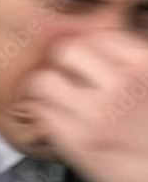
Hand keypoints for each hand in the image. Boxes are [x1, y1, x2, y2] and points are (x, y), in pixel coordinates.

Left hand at [23, 31, 147, 181]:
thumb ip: (137, 69)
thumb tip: (113, 59)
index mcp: (146, 64)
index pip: (99, 38)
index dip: (88, 51)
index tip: (86, 64)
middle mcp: (121, 83)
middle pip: (67, 51)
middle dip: (62, 64)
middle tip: (64, 78)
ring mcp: (99, 112)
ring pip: (44, 81)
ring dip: (45, 90)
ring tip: (52, 100)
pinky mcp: (81, 143)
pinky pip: (43, 115)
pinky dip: (45, 117)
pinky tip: (57, 124)